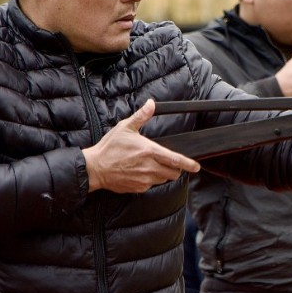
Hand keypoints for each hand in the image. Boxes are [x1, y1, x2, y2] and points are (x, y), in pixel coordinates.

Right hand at [82, 100, 200, 193]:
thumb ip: (141, 116)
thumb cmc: (109, 148)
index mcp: (149, 151)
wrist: (95, 168)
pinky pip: (151, 185)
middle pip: (173, 173)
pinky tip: (141, 172)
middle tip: (170, 162)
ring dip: (163, 173)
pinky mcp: (138, 188)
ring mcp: (144, 180)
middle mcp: (149, 167)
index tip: (196, 166)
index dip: (189, 164)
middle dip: (175, 168)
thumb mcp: (125, 127)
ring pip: (163, 179)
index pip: (175, 160)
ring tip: (153, 165)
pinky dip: (151, 180)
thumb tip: (151, 104)